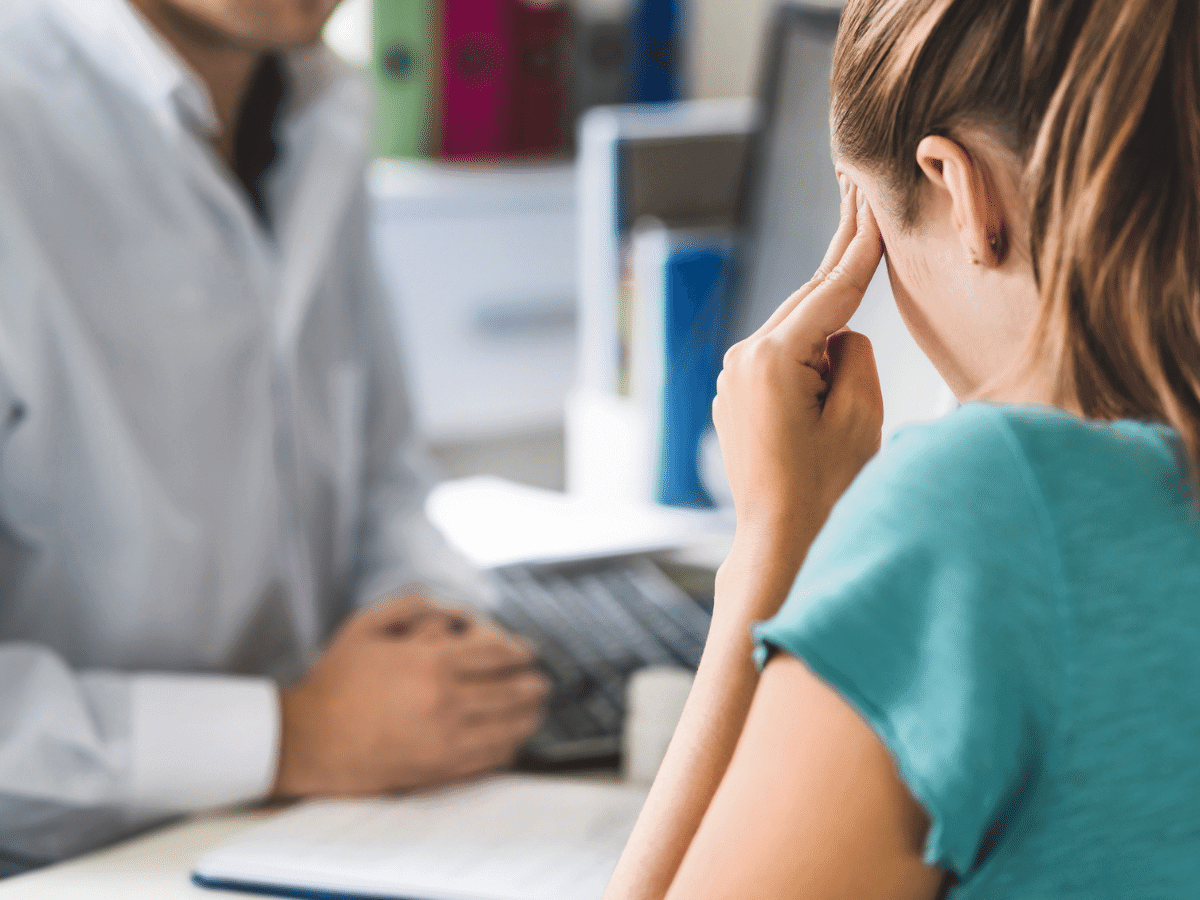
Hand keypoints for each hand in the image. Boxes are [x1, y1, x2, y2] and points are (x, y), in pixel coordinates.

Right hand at [272, 591, 549, 797]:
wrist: (307, 740)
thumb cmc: (335, 680)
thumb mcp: (367, 624)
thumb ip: (416, 604)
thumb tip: (459, 610)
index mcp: (432, 663)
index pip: (499, 655)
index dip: (521, 653)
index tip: (528, 653)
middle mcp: (445, 702)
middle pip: (513, 692)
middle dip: (533, 685)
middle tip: (540, 682)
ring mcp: (445, 740)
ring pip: (510, 728)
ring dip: (529, 716)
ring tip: (535, 709)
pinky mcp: (439, 770)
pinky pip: (490, 760)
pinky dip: (508, 747)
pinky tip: (510, 738)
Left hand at [714, 180, 883, 581]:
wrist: (779, 540)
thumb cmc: (825, 489)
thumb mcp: (859, 417)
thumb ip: (852, 355)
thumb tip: (839, 333)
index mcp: (774, 359)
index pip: (832, 293)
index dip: (860, 249)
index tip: (873, 206)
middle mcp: (744, 358)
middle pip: (807, 300)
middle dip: (840, 257)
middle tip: (858, 196)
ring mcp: (735, 377)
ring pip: (794, 326)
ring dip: (827, 305)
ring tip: (853, 242)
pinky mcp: (736, 395)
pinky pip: (780, 353)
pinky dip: (807, 339)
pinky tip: (830, 323)